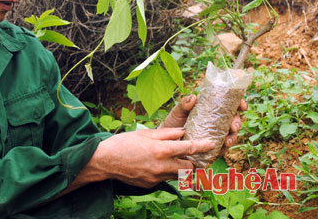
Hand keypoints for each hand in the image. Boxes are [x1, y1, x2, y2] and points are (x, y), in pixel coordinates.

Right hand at [88, 128, 214, 187]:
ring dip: (182, 169)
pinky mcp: (151, 184)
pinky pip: (165, 179)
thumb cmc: (123, 143)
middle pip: (188, 167)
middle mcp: (161, 166)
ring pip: (178, 175)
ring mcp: (156, 177)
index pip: (188, 148)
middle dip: (193, 162)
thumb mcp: (145, 134)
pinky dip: (168, 172)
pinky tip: (160, 165)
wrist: (105, 162)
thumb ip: (166, 133)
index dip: (202, 146)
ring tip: (179, 160)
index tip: (212, 144)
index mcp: (161, 150)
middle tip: (193, 155)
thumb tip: (182, 132)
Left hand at [159, 94, 247, 154]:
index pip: (229, 106)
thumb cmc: (173, 123)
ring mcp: (215, 136)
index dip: (239, 104)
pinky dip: (224, 150)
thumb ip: (184, 104)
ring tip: (228, 140)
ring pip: (230, 136)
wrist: (165, 141)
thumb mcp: (178, 111)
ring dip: (233, 138)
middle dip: (237, 123)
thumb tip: (193, 97)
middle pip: (233, 121)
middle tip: (234, 126)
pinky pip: (221, 150)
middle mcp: (216, 123)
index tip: (242, 106)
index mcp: (211, 111)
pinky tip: (222, 149)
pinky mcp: (211, 149)